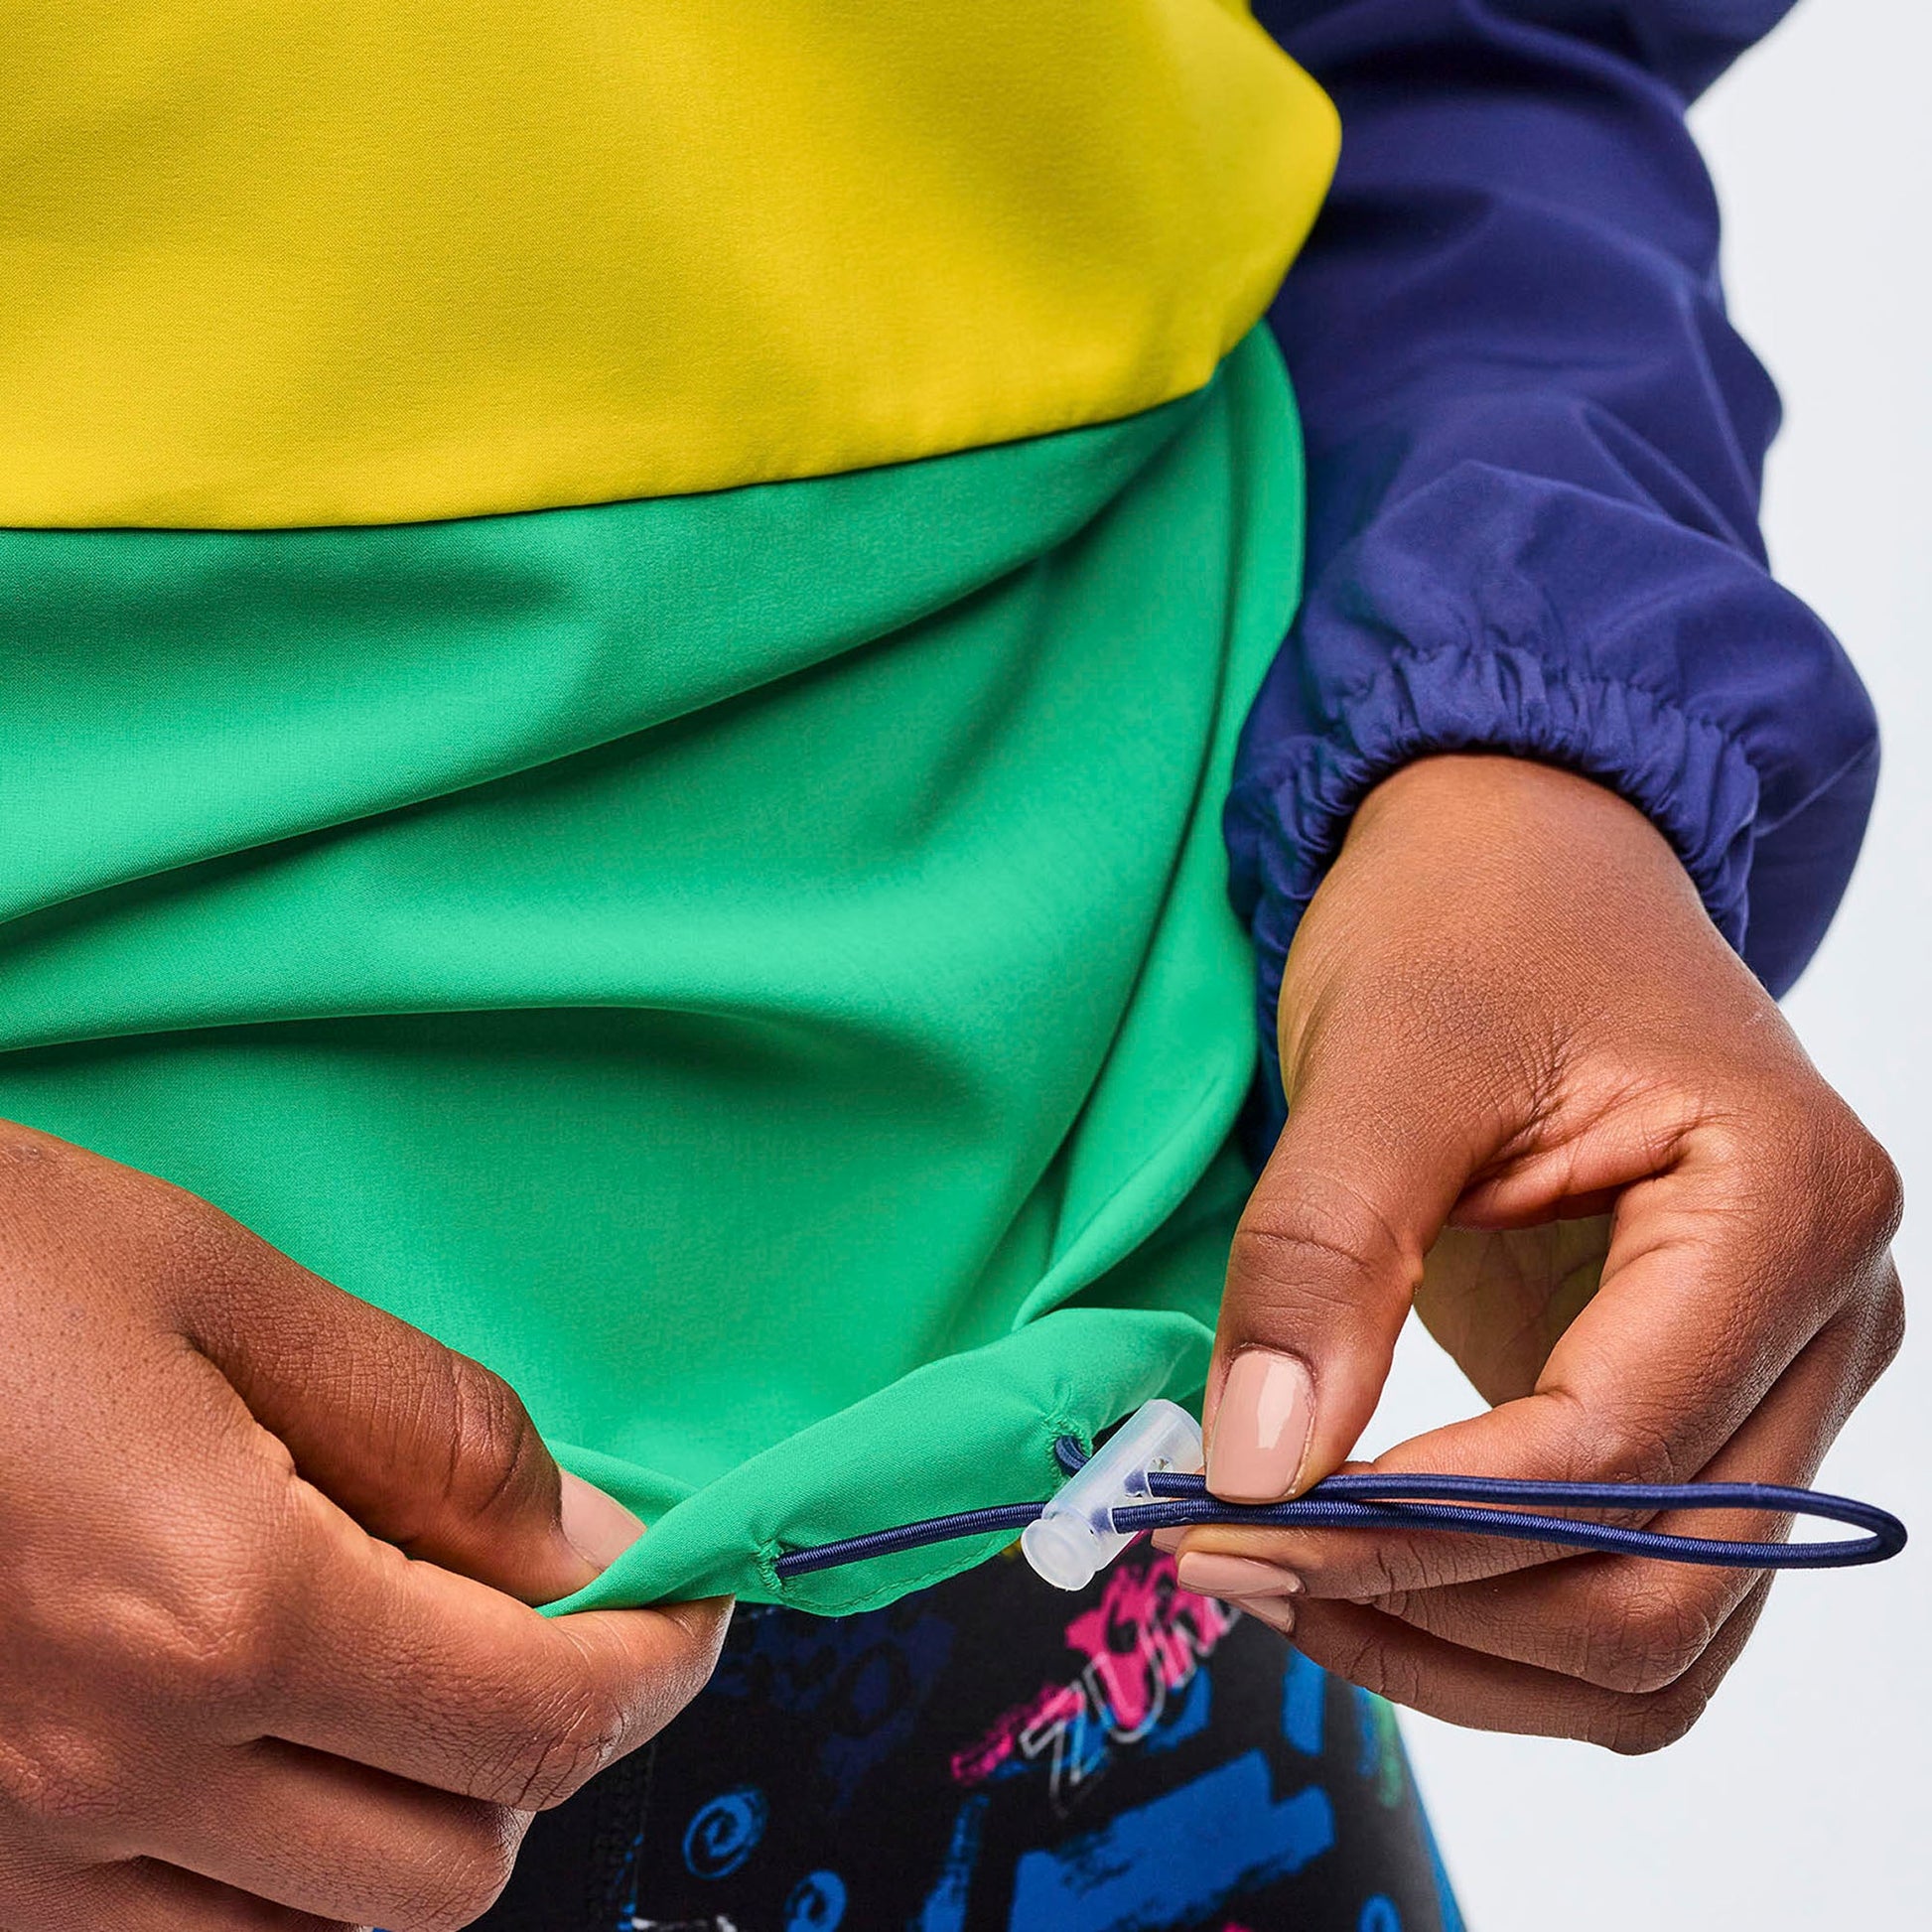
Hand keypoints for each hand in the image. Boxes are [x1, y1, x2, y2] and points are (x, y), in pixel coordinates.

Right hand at [0, 1126, 729, 1929]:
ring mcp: (12, 1857)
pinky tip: (264, 1731)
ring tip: (400, 1664)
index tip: (690, 1605)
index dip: (655, 1666)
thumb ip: (429, 1430)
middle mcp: (112, 1776)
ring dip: (411, 1813)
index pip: (533, 1715)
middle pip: (452, 1863)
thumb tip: (583, 1541)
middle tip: (550, 1617)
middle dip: (545, 1743)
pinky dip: (271, 1867)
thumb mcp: (221, 1291)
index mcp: (215, 1614)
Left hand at [1167, 755, 1901, 1750]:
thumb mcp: (1382, 1062)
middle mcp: (1824, 1321)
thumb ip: (1322, 1259)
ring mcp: (1772, 1382)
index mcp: (1787, 1206)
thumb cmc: (1474, 923)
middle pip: (1663, 1590)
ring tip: (1280, 1582)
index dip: (1415, 1520)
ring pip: (1659, 1635)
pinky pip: (1625, 1585)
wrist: (1527, 863)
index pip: (1614, 1449)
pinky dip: (1495, 1621)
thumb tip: (1254, 1474)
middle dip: (1436, 1610)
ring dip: (1464, 1650)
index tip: (1237, 1525)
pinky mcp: (1694, 1411)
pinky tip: (1357, 1567)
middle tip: (1236, 1566)